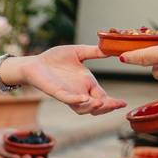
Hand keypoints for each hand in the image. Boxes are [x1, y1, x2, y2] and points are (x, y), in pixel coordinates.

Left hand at [0, 128, 43, 157]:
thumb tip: (39, 131)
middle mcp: (17, 155)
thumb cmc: (5, 135)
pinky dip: (14, 157)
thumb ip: (27, 134)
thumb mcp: (18, 133)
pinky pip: (9, 156)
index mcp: (22, 151)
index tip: (47, 156)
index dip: (40, 156)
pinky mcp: (3, 154)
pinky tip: (19, 157)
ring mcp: (10, 155)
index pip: (33, 155)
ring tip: (31, 157)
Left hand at [7, 45, 126, 114]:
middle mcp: (79, 92)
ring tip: (101, 103)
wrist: (34, 63)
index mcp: (86, 84)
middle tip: (117, 105)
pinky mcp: (56, 93)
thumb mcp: (78, 52)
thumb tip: (110, 49)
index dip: (113, 102)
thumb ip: (94, 52)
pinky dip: (76, 101)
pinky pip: (67, 99)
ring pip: (82, 108)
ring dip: (92, 107)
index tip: (123, 103)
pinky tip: (83, 99)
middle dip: (107, 107)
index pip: (103, 97)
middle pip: (95, 107)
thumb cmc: (54, 59)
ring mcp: (68, 94)